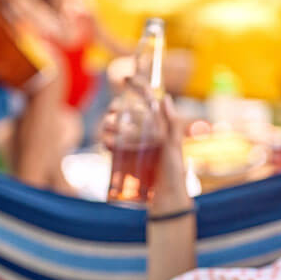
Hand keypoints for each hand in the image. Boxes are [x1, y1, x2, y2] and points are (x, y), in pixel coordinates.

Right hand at [100, 78, 189, 213]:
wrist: (167, 201)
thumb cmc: (174, 174)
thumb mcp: (174, 148)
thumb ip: (172, 125)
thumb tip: (165, 99)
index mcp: (161, 126)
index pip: (148, 101)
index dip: (138, 87)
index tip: (127, 79)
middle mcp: (148, 132)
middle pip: (128, 114)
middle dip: (117, 109)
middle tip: (112, 112)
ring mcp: (137, 145)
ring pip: (119, 128)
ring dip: (109, 124)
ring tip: (106, 129)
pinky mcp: (128, 159)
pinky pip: (115, 147)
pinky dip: (109, 142)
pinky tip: (106, 143)